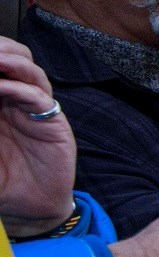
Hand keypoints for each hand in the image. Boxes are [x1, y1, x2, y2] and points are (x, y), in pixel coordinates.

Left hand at [0, 38, 74, 236]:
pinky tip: (1, 88)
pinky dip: (20, 89)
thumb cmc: (2, 181)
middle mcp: (17, 101)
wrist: (29, 209)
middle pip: (14, 58)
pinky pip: (40, 98)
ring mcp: (37, 110)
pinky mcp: (54, 124)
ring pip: (30, 71)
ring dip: (11, 60)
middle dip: (1, 48)